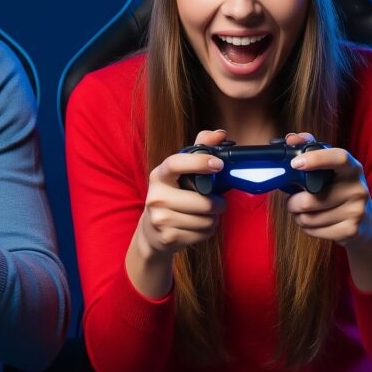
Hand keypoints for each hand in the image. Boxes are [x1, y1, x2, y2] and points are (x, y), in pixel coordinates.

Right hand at [136, 128, 229, 258]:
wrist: (150, 231)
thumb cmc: (171, 197)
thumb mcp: (178, 173)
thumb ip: (199, 149)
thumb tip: (220, 133)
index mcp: (159, 176)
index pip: (175, 163)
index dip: (198, 162)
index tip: (218, 164)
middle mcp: (156, 197)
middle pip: (203, 202)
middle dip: (218, 203)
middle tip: (217, 202)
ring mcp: (161, 219)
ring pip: (206, 220)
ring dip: (212, 219)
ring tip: (204, 216)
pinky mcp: (168, 237)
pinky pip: (203, 234)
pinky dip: (206, 232)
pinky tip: (197, 227)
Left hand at [286, 132, 371, 290]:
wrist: (366, 223)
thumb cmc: (340, 190)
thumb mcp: (331, 169)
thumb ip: (311, 149)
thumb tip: (291, 138)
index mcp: (352, 168)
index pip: (339, 157)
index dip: (316, 159)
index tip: (295, 163)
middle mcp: (358, 187)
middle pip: (310, 199)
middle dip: (292, 203)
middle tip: (293, 201)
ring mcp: (357, 210)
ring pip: (308, 217)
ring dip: (299, 216)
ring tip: (305, 212)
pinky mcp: (352, 230)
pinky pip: (314, 231)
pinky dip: (307, 229)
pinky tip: (315, 223)